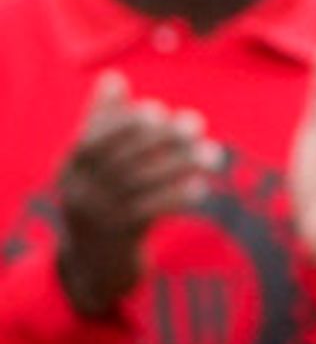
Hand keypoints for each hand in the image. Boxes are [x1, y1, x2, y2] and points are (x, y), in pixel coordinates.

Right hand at [52, 73, 213, 317]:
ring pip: (141, 183)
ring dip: (181, 164)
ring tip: (215, 154)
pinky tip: (201, 189)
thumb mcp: (96, 165)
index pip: (94, 138)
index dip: (126, 120)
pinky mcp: (119, 238)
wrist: (93, 267)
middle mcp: (78, 190)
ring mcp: (97, 216)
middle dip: (161, 137)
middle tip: (197, 122)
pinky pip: (150, 212)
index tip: (158, 109)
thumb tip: (113, 76)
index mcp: (71, 167)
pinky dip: (177, 196)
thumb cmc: (103, 201)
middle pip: (122, 158)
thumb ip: (104, 120)